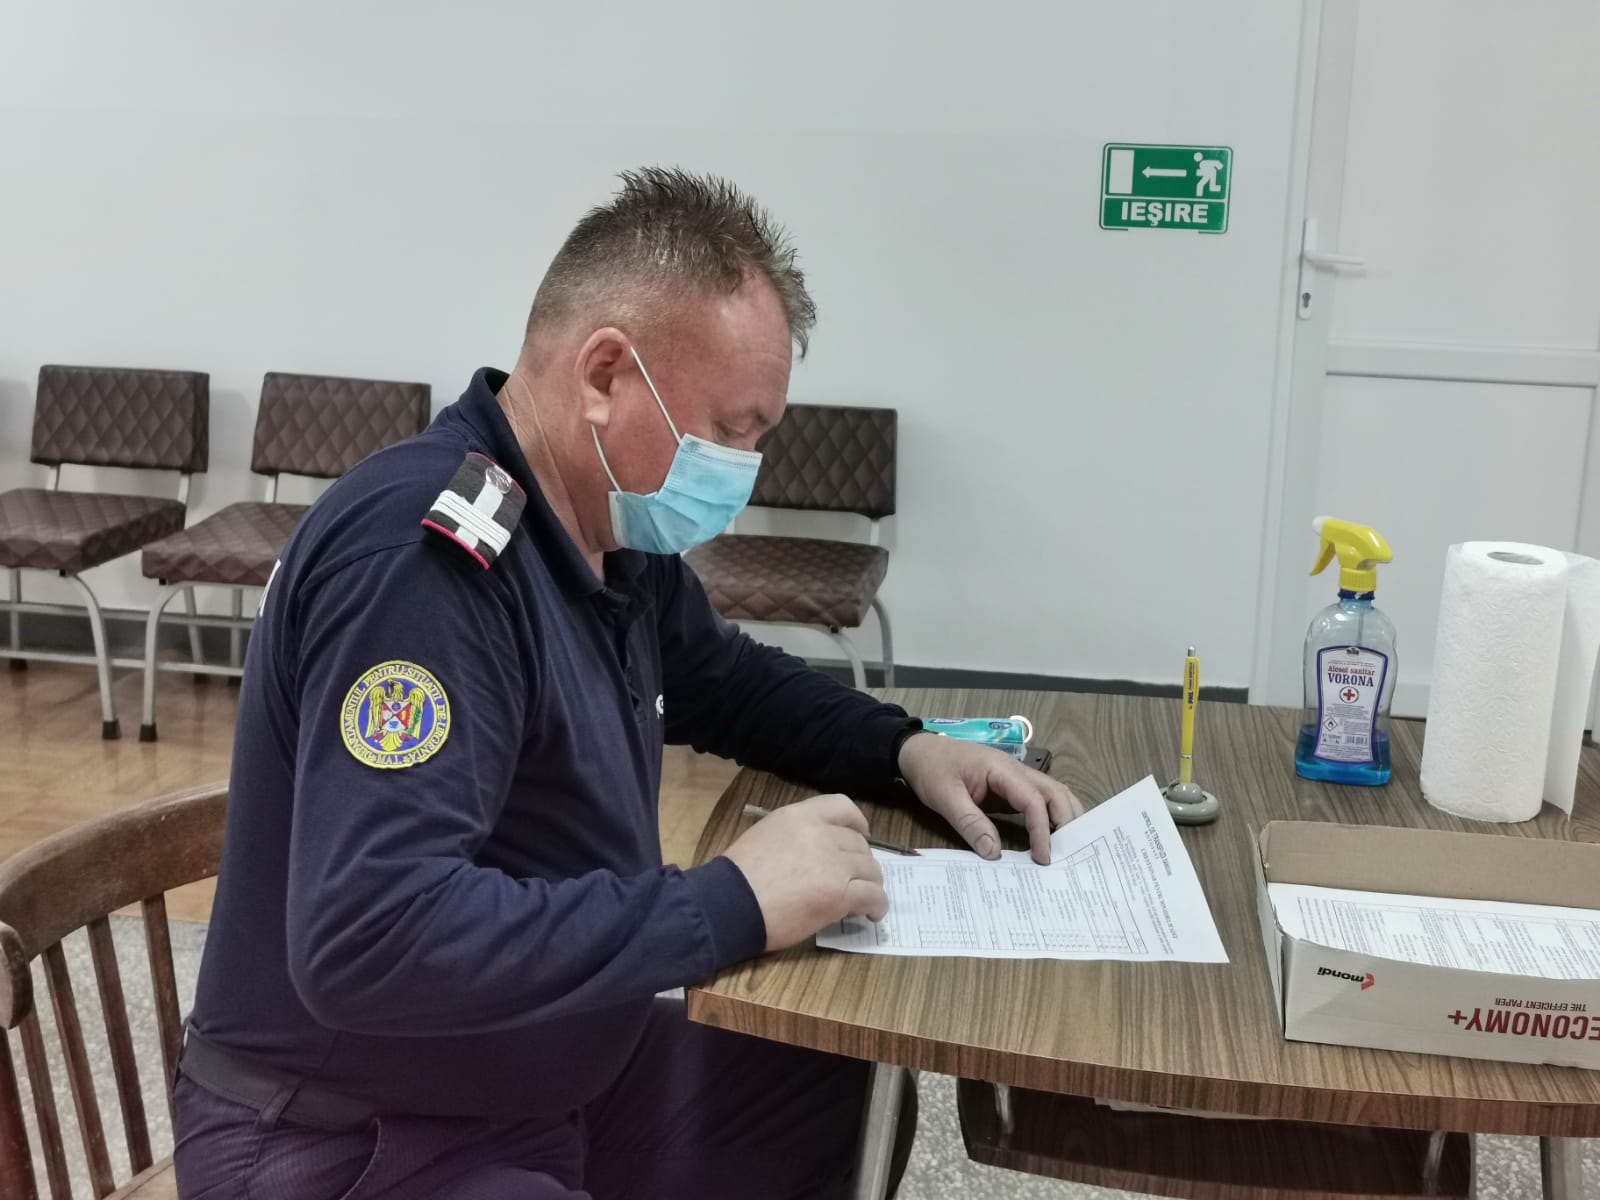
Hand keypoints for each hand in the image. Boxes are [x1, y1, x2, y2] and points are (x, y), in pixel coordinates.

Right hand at [722, 794, 887, 952]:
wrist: (729, 905)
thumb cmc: (739, 877)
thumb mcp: (765, 835)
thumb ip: (796, 835)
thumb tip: (819, 850)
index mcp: (799, 816)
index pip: (842, 806)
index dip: (857, 822)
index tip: (862, 833)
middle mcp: (820, 834)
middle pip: (859, 844)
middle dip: (861, 862)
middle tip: (853, 878)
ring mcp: (832, 864)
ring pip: (870, 869)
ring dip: (870, 884)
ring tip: (866, 898)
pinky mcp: (838, 894)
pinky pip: (872, 895)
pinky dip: (877, 905)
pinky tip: (872, 913)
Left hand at [897, 733, 1083, 863]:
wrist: (918, 751)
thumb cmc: (930, 768)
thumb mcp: (944, 797)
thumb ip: (970, 823)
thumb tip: (995, 853)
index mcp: (1001, 768)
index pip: (1033, 799)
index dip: (1041, 829)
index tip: (1042, 857)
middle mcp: (1015, 770)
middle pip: (1055, 792)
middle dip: (1067, 822)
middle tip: (1068, 855)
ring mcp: (1014, 779)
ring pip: (1052, 794)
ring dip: (1064, 818)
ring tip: (1067, 849)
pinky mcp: (1009, 789)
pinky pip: (1037, 802)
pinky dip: (1049, 818)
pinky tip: (1050, 839)